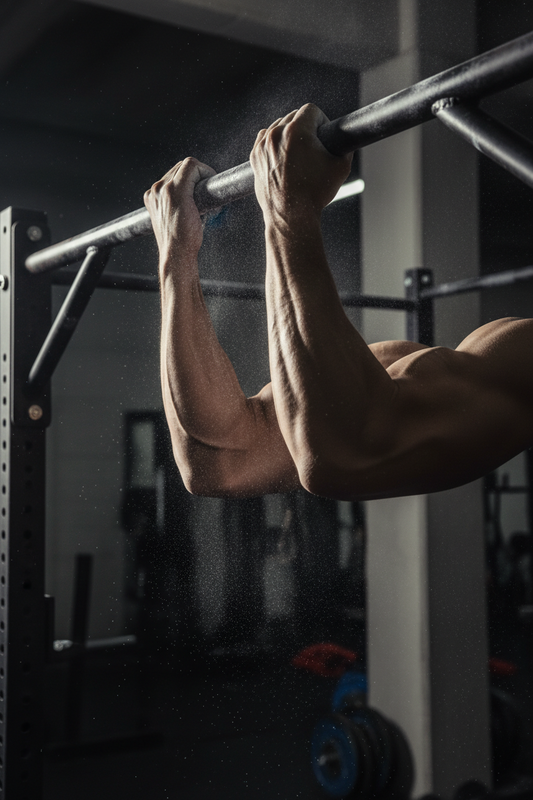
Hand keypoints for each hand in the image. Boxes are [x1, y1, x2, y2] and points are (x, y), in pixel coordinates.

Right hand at [144, 157, 215, 262]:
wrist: (176, 254)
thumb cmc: (179, 243)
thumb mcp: (174, 221)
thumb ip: (178, 208)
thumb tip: (197, 204)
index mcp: (152, 197)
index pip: (173, 175)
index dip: (190, 180)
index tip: (200, 192)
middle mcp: (155, 190)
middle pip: (180, 168)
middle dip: (197, 177)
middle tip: (208, 194)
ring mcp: (163, 188)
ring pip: (188, 165)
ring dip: (202, 176)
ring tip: (209, 195)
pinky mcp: (176, 189)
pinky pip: (193, 167)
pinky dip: (206, 172)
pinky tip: (212, 184)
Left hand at [250, 104, 352, 223]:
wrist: (291, 215)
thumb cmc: (316, 193)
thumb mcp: (341, 167)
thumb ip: (345, 147)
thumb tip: (346, 140)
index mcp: (296, 131)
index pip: (311, 110)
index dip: (322, 120)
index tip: (324, 132)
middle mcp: (276, 134)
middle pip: (294, 116)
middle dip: (305, 127)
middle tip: (314, 145)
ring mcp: (263, 145)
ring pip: (278, 127)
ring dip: (288, 134)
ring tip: (298, 152)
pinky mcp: (255, 157)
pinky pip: (264, 139)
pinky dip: (273, 143)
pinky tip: (283, 155)